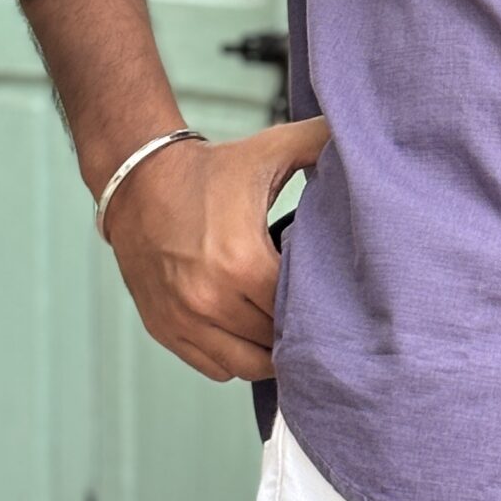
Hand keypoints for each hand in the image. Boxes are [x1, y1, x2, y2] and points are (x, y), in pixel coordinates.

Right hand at [102, 116, 330, 383]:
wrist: (138, 178)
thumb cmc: (210, 169)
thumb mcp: (270, 149)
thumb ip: (321, 142)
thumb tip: (362, 132)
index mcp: (242, 261)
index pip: (299, 310)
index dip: (320, 304)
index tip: (331, 292)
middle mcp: (210, 298)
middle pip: (276, 341)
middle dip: (298, 329)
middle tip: (314, 313)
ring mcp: (183, 318)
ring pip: (247, 366)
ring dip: (268, 351)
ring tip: (282, 326)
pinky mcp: (164, 328)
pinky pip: (215, 367)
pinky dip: (234, 356)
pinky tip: (248, 330)